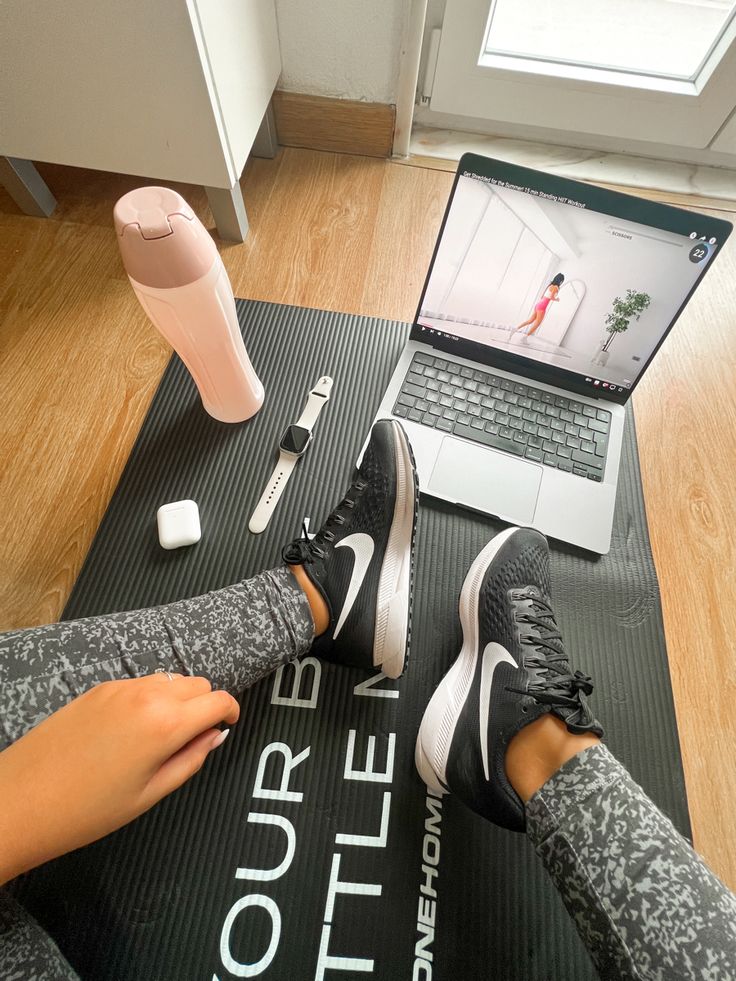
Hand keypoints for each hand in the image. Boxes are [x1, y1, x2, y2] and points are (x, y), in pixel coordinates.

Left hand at [0, 674, 238, 884]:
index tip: (227, 726)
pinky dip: (149, 699)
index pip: (218, 700)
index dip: (230, 712)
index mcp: (165, 724)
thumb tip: (213, 737)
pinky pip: (140, 684)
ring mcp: (119, 688)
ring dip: (177, 700)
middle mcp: (146, 695)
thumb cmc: (85, 810)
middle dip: (204, 706)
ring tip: (159, 738)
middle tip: (192, 739)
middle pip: (197, 683)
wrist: (20, 801)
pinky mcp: (98, 689)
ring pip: (169, 679)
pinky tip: (131, 732)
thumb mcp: (149, 794)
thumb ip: (191, 760)